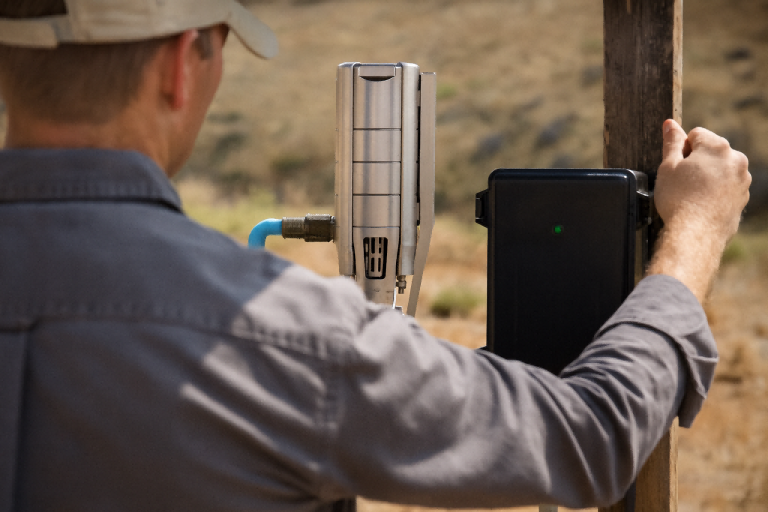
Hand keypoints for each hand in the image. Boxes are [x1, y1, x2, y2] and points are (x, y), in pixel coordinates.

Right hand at [654, 120, 750, 242]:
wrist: (695, 234)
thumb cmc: (678, 199)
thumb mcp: (668, 167)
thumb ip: (671, 143)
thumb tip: (670, 124)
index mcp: (717, 146)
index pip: (695, 134)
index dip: (681, 149)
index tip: (675, 167)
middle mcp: (736, 159)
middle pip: (711, 150)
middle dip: (696, 161)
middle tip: (681, 182)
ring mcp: (742, 179)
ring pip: (720, 169)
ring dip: (707, 176)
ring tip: (692, 195)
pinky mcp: (743, 197)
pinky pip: (726, 187)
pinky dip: (715, 191)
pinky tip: (701, 204)